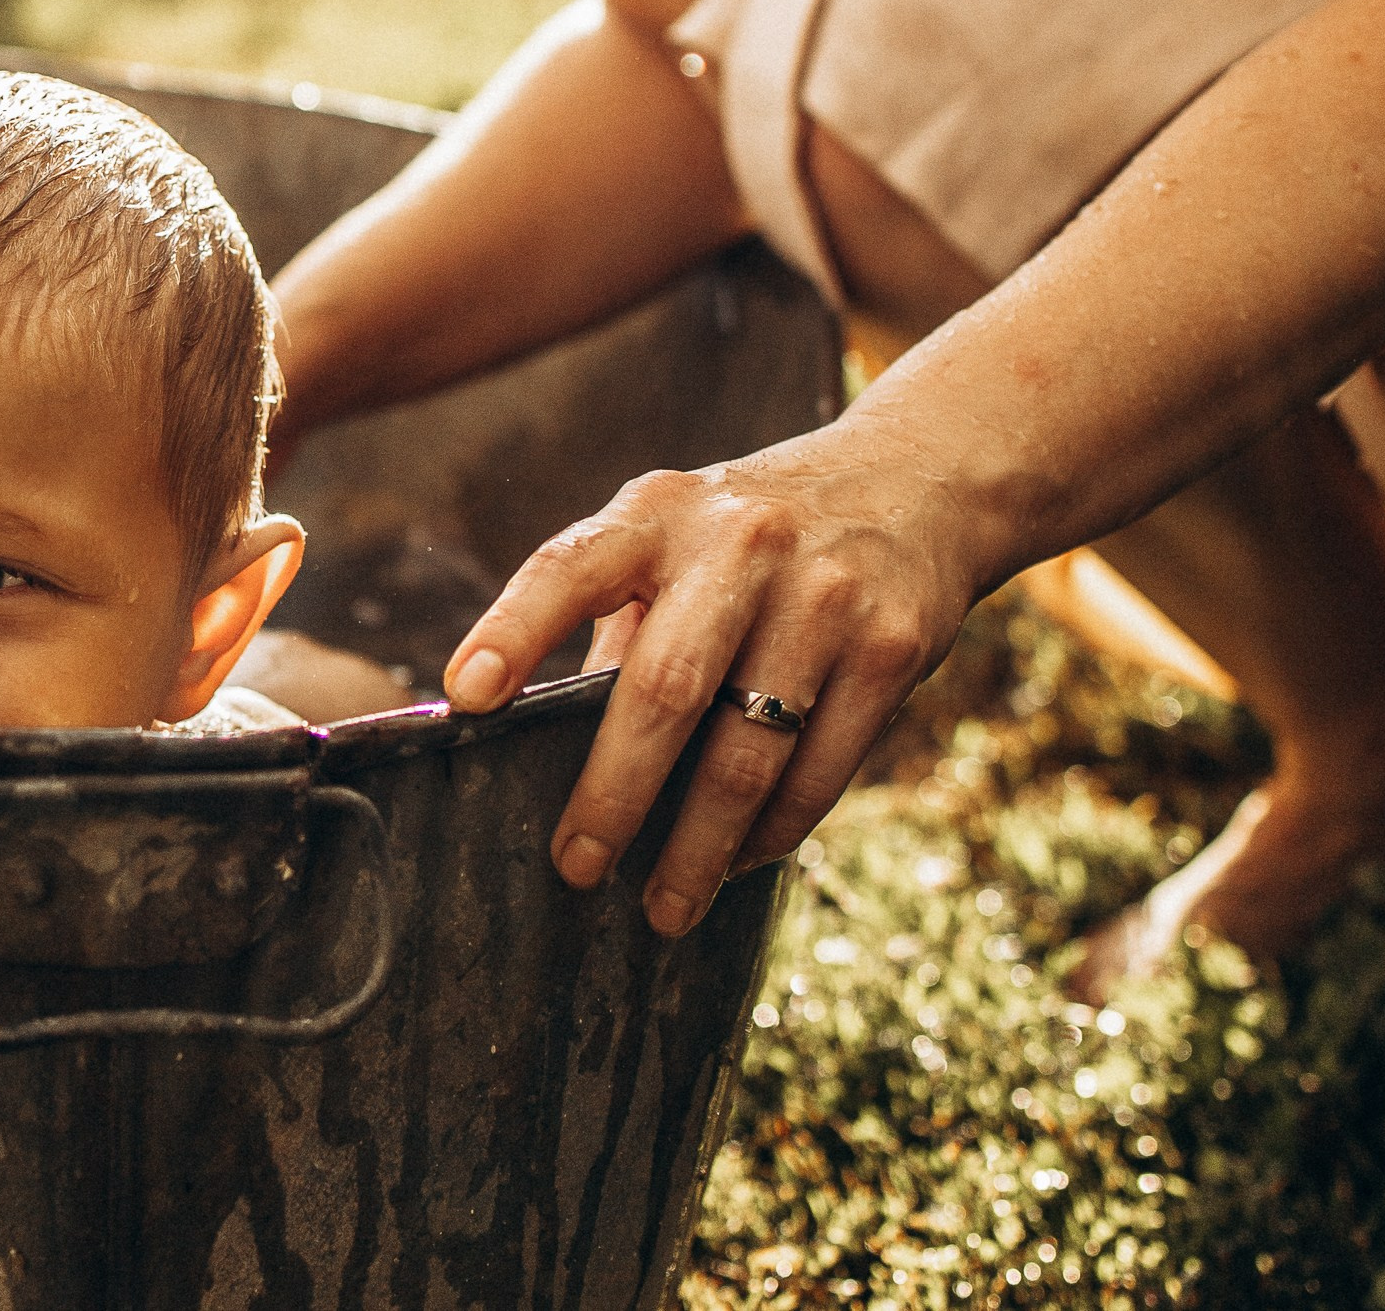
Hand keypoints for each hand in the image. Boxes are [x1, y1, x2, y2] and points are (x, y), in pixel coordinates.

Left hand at [442, 427, 982, 935]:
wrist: (919, 478)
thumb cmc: (756, 530)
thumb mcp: (675, 535)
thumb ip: (615, 618)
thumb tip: (538, 740)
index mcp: (659, 514)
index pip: (569, 567)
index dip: (513, 630)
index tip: (465, 696)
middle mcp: (741, 545)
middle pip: (664, 689)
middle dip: (612, 794)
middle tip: (576, 868)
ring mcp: (823, 597)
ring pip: (747, 753)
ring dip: (700, 847)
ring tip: (665, 905)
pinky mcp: (891, 647)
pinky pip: (820, 769)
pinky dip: (773, 832)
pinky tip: (739, 862)